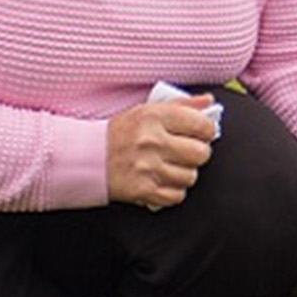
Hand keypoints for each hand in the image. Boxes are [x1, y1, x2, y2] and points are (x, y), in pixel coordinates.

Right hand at [106, 95, 218, 209]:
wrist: (87, 158)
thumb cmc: (120, 133)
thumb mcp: (148, 111)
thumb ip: (182, 105)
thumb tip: (209, 101)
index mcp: (154, 117)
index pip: (202, 125)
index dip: (207, 131)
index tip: (201, 133)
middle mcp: (152, 141)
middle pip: (201, 153)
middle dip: (197, 153)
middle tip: (186, 152)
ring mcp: (148, 168)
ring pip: (191, 177)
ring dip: (184, 173)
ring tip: (170, 166)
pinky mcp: (143, 191)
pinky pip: (177, 195)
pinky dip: (173, 191)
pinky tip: (162, 180)